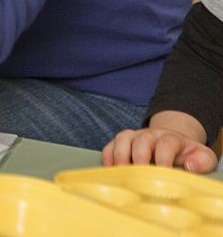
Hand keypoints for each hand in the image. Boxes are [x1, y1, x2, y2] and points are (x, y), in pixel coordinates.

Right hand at [103, 111, 217, 173]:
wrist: (171, 140)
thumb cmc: (186, 153)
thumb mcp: (203, 156)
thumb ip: (202, 161)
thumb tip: (189, 167)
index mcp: (171, 137)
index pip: (166, 144)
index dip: (163, 158)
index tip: (162, 173)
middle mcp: (150, 134)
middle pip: (141, 140)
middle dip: (139, 158)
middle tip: (139, 176)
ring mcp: (134, 136)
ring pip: (122, 140)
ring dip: (120, 157)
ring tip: (121, 173)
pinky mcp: (122, 142)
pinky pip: (110, 146)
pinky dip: (108, 157)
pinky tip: (110, 171)